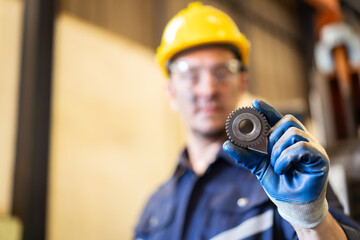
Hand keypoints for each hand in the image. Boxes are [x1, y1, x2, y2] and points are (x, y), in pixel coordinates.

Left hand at [223, 99, 329, 227]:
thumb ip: (244, 155)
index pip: (279, 118)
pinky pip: (301, 146)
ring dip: (279, 150)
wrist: (291, 203)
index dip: (268, 110)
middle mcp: (301, 139)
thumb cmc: (278, 182)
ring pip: (293, 132)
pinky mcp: (320, 158)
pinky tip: (282, 168)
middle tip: (267, 154)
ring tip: (277, 166)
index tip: (255, 104)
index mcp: (287, 138)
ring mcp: (313, 147)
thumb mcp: (258, 166)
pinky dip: (287, 156)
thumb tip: (225, 145)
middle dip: (272, 137)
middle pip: (287, 121)